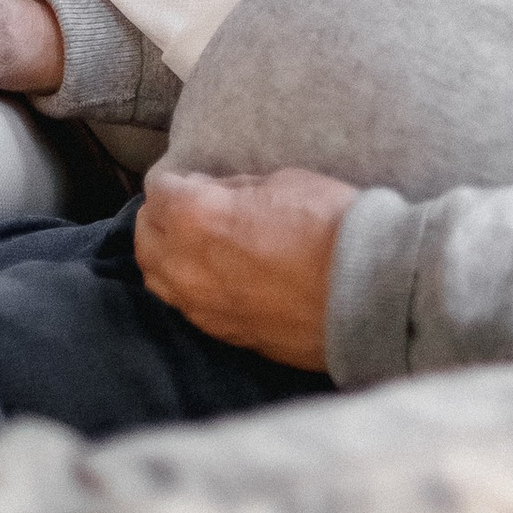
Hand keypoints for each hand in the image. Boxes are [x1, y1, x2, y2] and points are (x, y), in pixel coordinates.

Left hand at [133, 165, 353, 366]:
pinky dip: (186, 286)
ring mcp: (201, 306)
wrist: (366, 292)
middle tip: (186, 206)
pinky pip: (184, 306)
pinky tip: (210, 276)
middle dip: (161, 216)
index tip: (193, 178)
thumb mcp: (283, 182)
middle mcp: (185, 265)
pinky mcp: (222, 333)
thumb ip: (235, 189)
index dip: (176, 179)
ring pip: (156, 277)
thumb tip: (212, 193)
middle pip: (146, 236)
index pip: (159, 191)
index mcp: (196, 217)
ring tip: (190, 243)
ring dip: (165, 254)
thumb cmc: (329, 225)